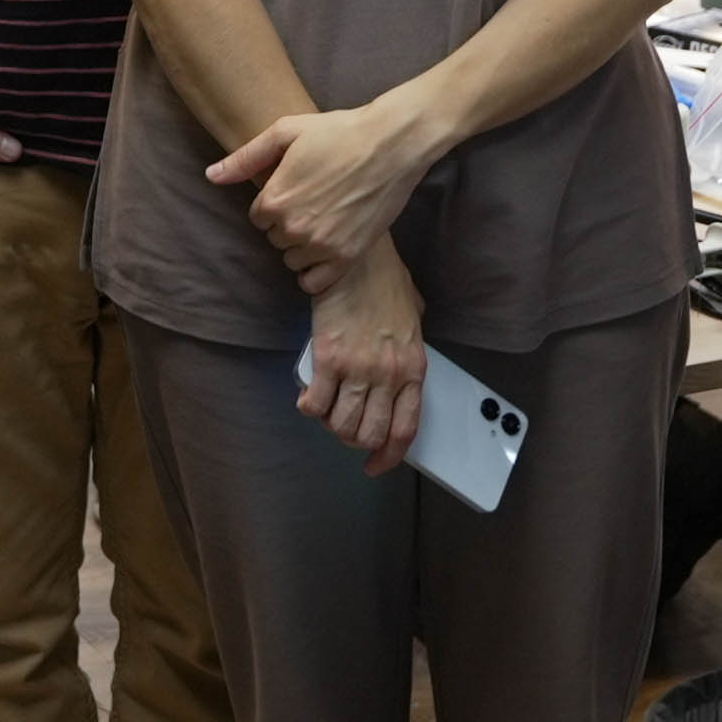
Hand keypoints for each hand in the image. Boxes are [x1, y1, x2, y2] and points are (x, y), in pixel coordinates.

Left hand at [211, 96, 435, 294]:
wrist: (391, 144)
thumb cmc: (339, 132)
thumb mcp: (286, 132)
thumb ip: (245, 158)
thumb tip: (211, 176)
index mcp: (274, 200)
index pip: (258, 217)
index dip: (274, 202)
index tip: (294, 189)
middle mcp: (293, 228)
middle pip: (275, 239)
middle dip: (288, 223)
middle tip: (312, 201)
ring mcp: (321, 245)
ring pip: (293, 260)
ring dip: (302, 247)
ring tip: (323, 222)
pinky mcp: (347, 256)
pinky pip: (315, 284)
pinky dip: (315, 273)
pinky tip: (324, 252)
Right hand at [299, 242, 427, 474]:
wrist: (357, 257)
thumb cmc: (383, 281)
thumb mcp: (413, 318)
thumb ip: (409, 349)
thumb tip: (399, 370)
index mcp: (413, 368)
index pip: (404, 429)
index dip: (387, 456)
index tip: (375, 464)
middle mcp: (388, 375)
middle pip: (369, 434)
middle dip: (353, 439)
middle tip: (343, 427)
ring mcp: (358, 369)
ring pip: (341, 425)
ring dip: (331, 425)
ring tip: (326, 410)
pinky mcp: (329, 358)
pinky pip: (315, 403)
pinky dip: (309, 407)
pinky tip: (308, 397)